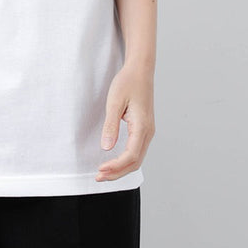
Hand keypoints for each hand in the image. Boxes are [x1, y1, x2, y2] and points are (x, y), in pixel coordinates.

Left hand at [96, 65, 154, 181]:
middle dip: (117, 173)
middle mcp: (148, 132)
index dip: (115, 166)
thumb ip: (111, 126)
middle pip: (135, 162)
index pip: (131, 156)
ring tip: (104, 173)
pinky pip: (137, 151)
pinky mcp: (144, 129)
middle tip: (98, 177)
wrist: (140, 70)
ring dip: (121, 168)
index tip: (100, 170)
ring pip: (137, 159)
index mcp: (143, 127)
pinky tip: (114, 162)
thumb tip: (107, 147)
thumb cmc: (128, 83)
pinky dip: (125, 161)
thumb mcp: (115, 102)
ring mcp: (148, 131)